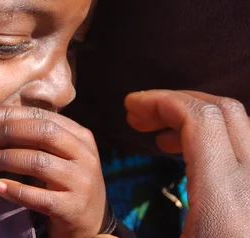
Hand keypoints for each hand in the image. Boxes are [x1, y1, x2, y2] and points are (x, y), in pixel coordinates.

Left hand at [0, 106, 106, 237]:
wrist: (91, 223)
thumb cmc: (64, 181)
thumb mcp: (58, 154)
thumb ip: (36, 137)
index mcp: (80, 136)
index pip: (41, 115)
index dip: (8, 114)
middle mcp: (84, 156)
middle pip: (41, 133)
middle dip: (6, 132)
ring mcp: (81, 182)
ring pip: (38, 162)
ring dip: (3, 158)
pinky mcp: (72, 208)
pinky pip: (39, 197)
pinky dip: (15, 190)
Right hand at [126, 90, 249, 237]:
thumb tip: (92, 236)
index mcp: (224, 195)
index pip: (200, 118)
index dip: (161, 101)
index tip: (130, 108)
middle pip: (223, 110)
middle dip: (176, 103)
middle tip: (139, 118)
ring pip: (240, 125)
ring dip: (198, 120)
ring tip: (162, 139)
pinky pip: (247, 147)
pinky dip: (218, 140)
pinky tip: (195, 162)